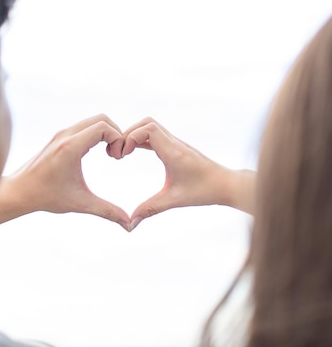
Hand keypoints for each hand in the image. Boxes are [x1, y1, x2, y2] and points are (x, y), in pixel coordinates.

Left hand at [3, 114, 130, 229]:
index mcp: (71, 147)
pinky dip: (95, 134)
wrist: (19, 191)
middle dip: (116, 133)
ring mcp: (61, 134)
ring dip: (106, 133)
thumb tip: (129, 225)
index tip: (118, 158)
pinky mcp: (59, 137)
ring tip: (110, 155)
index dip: (118, 139)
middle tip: (117, 155)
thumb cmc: (46, 197)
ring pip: (92, 121)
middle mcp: (66, 135)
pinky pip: (84, 127)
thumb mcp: (80, 203)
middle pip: (101, 119)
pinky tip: (97, 153)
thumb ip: (107, 211)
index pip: (103, 127)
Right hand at [111, 118, 250, 229]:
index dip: (131, 137)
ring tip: (124, 152)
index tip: (122, 155)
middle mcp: (175, 143)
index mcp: (174, 152)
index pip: (148, 129)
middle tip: (119, 152)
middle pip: (147, 123)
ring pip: (152, 126)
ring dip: (135, 135)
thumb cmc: (204, 192)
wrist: (227, 185)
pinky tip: (134, 152)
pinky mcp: (178, 147)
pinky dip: (143, 139)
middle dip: (129, 133)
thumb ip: (150, 209)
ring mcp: (177, 143)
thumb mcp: (174, 200)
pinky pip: (157, 135)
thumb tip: (130, 224)